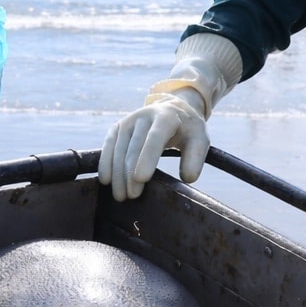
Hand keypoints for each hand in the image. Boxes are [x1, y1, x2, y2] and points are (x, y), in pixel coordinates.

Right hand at [98, 33, 241, 201]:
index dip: (147, 157)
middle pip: (134, 146)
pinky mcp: (118, 127)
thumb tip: (187, 178)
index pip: (155, 138)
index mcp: (167, 117)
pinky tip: (106, 180)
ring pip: (119, 148)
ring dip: (118, 173)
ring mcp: (129, 120)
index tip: (141, 179)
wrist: (174, 109)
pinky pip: (109, 145)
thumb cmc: (188, 130)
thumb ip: (196, 158)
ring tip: (121, 196)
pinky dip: (106, 163)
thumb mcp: (200, 140)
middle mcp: (144, 115)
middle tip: (132, 196)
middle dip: (130, 173)